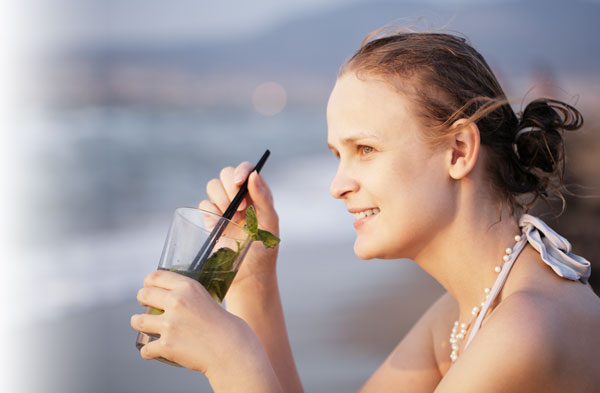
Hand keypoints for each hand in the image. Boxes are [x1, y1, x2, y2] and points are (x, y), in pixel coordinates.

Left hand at [130, 270, 255, 372]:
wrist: (232, 350)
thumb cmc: (226, 326)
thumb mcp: (208, 298)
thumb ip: (190, 296)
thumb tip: (174, 296)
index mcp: (188, 287)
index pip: (155, 276)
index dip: (148, 282)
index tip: (148, 287)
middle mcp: (177, 302)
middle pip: (143, 295)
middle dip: (142, 299)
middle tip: (145, 305)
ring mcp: (170, 325)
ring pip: (137, 321)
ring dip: (138, 323)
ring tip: (142, 325)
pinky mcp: (167, 346)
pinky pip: (146, 349)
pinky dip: (148, 352)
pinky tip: (151, 352)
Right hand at [200, 162, 278, 288]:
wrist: (248, 276)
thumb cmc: (264, 251)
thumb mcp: (270, 224)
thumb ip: (263, 198)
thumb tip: (254, 175)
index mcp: (257, 194)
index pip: (247, 170)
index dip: (241, 170)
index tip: (240, 182)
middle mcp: (239, 197)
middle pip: (226, 174)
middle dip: (230, 187)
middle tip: (241, 207)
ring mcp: (223, 207)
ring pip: (213, 186)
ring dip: (221, 199)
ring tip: (234, 219)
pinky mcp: (210, 219)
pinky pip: (204, 204)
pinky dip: (211, 212)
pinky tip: (222, 227)